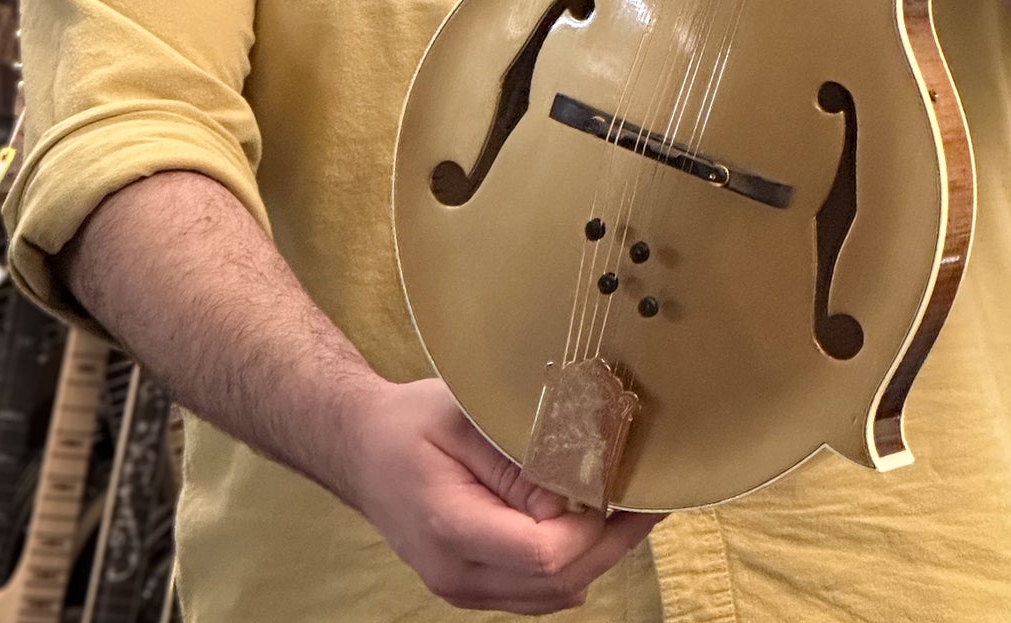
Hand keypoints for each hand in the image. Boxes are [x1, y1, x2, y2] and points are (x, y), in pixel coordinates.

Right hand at [348, 378, 658, 613]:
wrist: (360, 447)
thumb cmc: (410, 421)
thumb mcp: (465, 416)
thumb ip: (519, 456)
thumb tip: (577, 487)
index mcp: (452, 528)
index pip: (544, 554)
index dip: (593, 526)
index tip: (623, 484)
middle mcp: (456, 575)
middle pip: (557, 583)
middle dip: (612, 542)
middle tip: (649, 496)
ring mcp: (463, 589)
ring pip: (552, 595)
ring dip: (598, 555)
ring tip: (631, 506)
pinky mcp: (472, 585)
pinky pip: (537, 591)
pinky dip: (572, 563)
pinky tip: (592, 522)